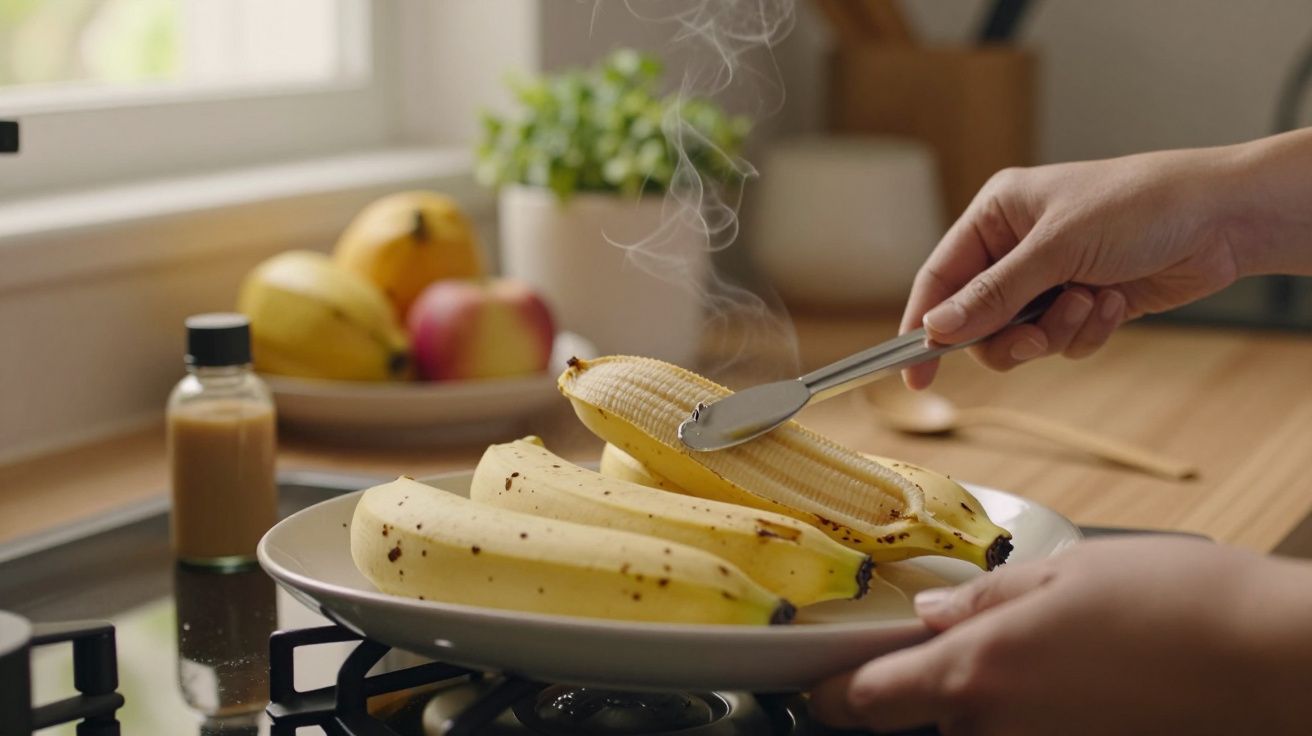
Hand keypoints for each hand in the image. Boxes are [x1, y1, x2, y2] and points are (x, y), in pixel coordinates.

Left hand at [809, 538, 1311, 735]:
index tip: (817, 679)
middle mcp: (999, 731)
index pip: (865, 700)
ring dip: (973, 703)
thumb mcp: (1066, 574)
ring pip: (974, 733)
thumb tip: (932, 613)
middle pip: (919, 722)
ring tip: (1020, 657)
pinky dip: (1019, 715)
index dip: (831, 691)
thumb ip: (984, 599)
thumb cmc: (1182, 605)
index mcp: (980, 674)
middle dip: (909, 693)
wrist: (1280, 662)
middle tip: (927, 652)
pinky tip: (1060, 680)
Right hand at [900, 129, 1311, 388]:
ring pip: (1019, 338)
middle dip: (1009, 335)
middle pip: (977, 320)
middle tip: (1034, 340)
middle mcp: (1016, 247)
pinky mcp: (1082, 303)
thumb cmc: (1140, 206)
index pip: (940, 277)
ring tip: (1090, 303)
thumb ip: (993, 294)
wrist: (1222, 218)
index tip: (914, 374)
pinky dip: (1086, 331)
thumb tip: (938, 330)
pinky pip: (1060, 341)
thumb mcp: (1057, 248)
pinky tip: (1115, 302)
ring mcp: (1050, 277)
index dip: (923, 325)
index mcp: (996, 214)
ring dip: (1055, 332)